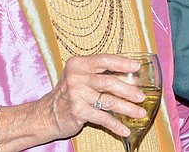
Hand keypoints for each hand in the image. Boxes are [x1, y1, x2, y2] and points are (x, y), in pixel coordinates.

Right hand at [27, 54, 147, 140]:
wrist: (47, 114)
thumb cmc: (69, 93)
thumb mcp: (82, 78)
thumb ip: (103, 75)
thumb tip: (132, 78)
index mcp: (79, 64)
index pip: (105, 60)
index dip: (123, 62)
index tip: (137, 67)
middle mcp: (77, 77)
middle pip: (109, 81)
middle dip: (129, 90)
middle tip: (141, 96)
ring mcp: (76, 94)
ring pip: (108, 101)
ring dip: (127, 108)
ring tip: (139, 112)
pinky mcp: (77, 111)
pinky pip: (102, 118)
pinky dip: (115, 125)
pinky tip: (125, 129)